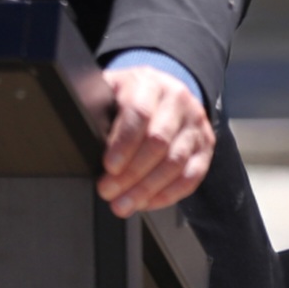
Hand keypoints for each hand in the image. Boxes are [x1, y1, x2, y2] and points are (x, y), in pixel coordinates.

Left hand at [98, 65, 214, 217]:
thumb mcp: (110, 90)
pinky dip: (168, 194)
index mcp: (149, 83)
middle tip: (109, 191)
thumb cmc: (128, 95)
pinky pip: (192, 175)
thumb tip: (83, 138)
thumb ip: (99, 109)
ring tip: (124, 204)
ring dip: (148, 189)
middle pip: (158, 141)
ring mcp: (195, 123)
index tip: (109, 166)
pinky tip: (147, 202)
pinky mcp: (205, 145)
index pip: (139, 113)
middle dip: (132, 173)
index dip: (124, 143)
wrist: (162, 89)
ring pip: (175, 162)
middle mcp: (177, 100)